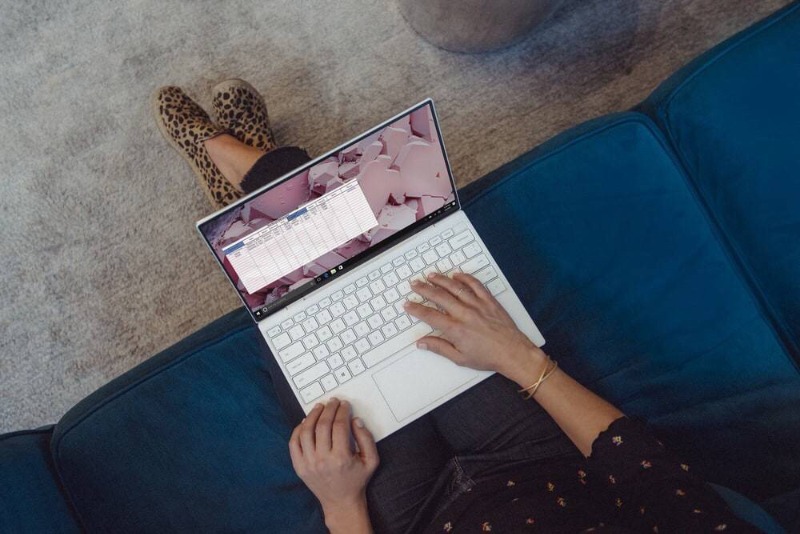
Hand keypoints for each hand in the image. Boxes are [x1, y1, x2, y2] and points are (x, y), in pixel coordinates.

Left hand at [288, 398, 378, 529]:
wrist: (341, 502)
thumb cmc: (357, 480)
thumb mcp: (371, 460)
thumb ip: (367, 438)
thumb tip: (355, 420)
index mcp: (342, 458)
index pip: (339, 426)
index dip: (342, 411)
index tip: (344, 404)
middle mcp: (323, 460)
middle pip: (323, 425)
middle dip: (328, 409)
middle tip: (333, 402)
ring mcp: (308, 464)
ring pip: (306, 432)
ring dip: (312, 416)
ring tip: (319, 407)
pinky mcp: (299, 467)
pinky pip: (294, 443)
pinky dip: (298, 430)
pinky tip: (305, 422)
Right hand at [404, 272, 545, 378]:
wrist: (512, 352)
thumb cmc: (488, 357)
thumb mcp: (460, 358)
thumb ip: (439, 348)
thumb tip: (422, 343)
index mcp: (456, 329)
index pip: (430, 315)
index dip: (416, 309)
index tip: (408, 304)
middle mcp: (465, 314)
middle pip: (440, 297)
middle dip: (424, 289)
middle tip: (415, 284)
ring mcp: (478, 305)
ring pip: (456, 288)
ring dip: (441, 280)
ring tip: (431, 275)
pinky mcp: (489, 301)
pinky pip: (476, 285)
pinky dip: (466, 278)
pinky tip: (457, 275)